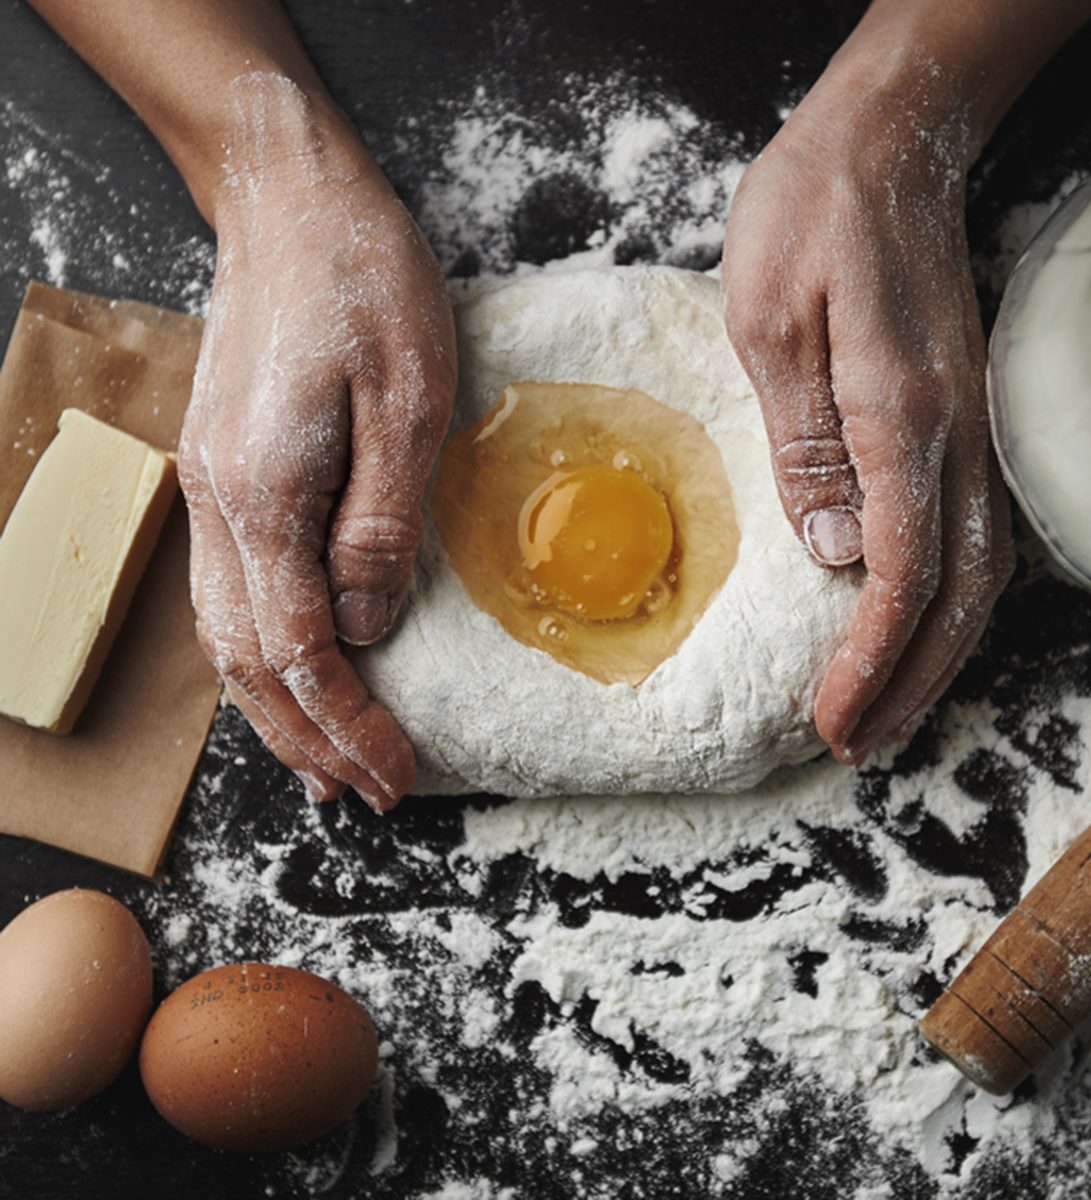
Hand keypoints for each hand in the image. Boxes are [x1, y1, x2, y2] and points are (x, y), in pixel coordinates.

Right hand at [179, 82, 454, 809]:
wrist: (289, 203)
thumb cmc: (363, 284)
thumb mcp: (407, 398)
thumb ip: (383, 522)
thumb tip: (364, 625)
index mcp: (265, 494)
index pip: (302, 652)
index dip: (350, 725)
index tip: (398, 774)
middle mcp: (219, 506)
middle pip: (250, 664)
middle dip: (311, 741)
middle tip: (369, 793)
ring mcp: (210, 490)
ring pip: (228, 639)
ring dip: (277, 712)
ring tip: (326, 765)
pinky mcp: (224, 473)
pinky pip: (232, 595)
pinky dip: (262, 656)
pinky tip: (292, 673)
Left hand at [723, 70, 1013, 764]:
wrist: (888, 140)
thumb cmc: (812, 216)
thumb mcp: (772, 322)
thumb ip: (806, 444)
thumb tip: (834, 552)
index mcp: (902, 419)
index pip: (900, 577)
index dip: (868, 662)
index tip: (828, 718)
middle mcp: (955, 434)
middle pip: (954, 597)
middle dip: (906, 682)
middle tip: (856, 741)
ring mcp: (971, 424)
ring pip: (978, 573)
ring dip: (934, 653)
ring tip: (884, 708)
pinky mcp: (962, 413)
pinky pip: (975, 531)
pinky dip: (948, 598)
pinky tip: (918, 624)